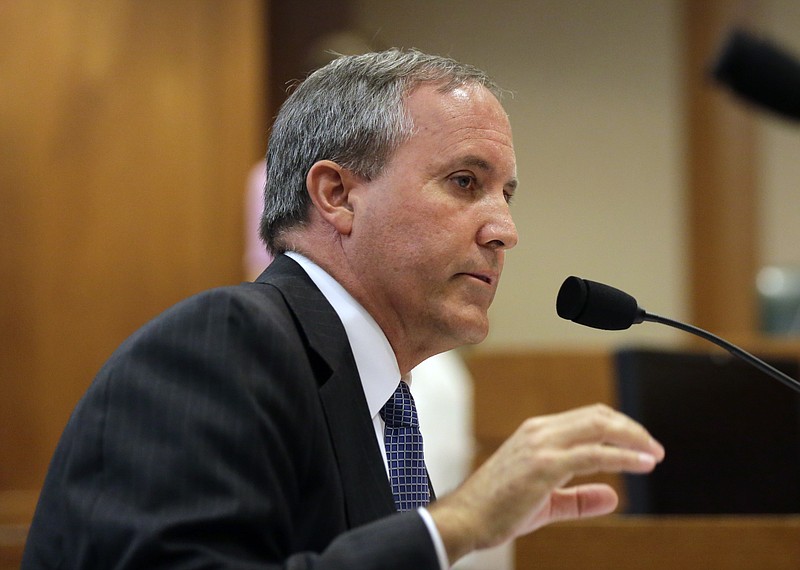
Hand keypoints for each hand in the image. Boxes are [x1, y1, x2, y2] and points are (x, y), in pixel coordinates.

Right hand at [427, 403, 664, 562]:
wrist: (465, 519)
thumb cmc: (497, 510)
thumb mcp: (546, 503)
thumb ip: (580, 499)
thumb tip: (615, 497)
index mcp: (536, 433)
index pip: (587, 417)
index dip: (619, 427)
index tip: (640, 445)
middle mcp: (539, 431)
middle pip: (597, 415)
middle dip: (631, 429)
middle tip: (654, 449)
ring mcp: (541, 445)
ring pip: (599, 427)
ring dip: (633, 439)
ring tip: (654, 455)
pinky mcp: (545, 465)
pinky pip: (594, 454)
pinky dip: (623, 457)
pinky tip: (642, 464)